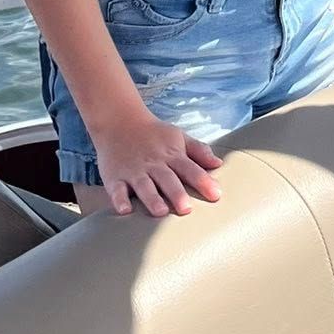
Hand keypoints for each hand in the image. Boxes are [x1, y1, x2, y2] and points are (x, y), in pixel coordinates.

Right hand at [92, 111, 223, 217]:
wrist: (119, 121)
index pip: (190, 168)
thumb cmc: (154, 134)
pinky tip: (125, 210)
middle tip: (186, 209)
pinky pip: (116, 189)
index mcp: (172, 155)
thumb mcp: (178, 137)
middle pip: (167, 179)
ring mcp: (134, 171)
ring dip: (152, 198)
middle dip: (177, 193)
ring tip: (161, 212)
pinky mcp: (115, 177)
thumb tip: (218, 164)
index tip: (215, 195)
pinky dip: (119, 199)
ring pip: (144, 186)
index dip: (203, 181)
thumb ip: (199, 151)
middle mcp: (154, 164)